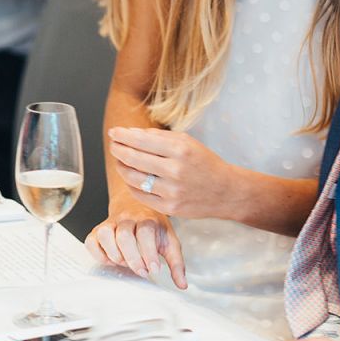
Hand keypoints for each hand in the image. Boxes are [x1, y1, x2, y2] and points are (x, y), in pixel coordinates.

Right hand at [85, 200, 186, 288]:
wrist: (135, 206)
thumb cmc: (154, 227)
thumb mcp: (169, 241)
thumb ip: (176, 262)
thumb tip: (182, 285)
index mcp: (148, 218)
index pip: (146, 232)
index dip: (148, 252)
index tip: (154, 269)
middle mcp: (128, 217)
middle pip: (124, 235)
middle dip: (132, 258)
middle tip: (142, 271)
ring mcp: (111, 222)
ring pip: (106, 235)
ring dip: (115, 254)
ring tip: (125, 263)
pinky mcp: (98, 230)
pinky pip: (91, 241)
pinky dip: (99, 254)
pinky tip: (111, 260)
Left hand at [108, 126, 236, 219]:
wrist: (225, 191)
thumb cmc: (205, 162)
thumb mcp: (188, 142)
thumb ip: (160, 137)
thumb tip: (132, 134)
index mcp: (181, 149)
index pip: (143, 140)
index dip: (124, 136)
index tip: (114, 132)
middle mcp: (175, 170)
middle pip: (134, 158)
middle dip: (119, 150)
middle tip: (114, 145)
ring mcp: (171, 191)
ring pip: (134, 178)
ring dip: (122, 167)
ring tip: (120, 160)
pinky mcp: (169, 208)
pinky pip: (140, 195)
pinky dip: (132, 185)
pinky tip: (131, 177)